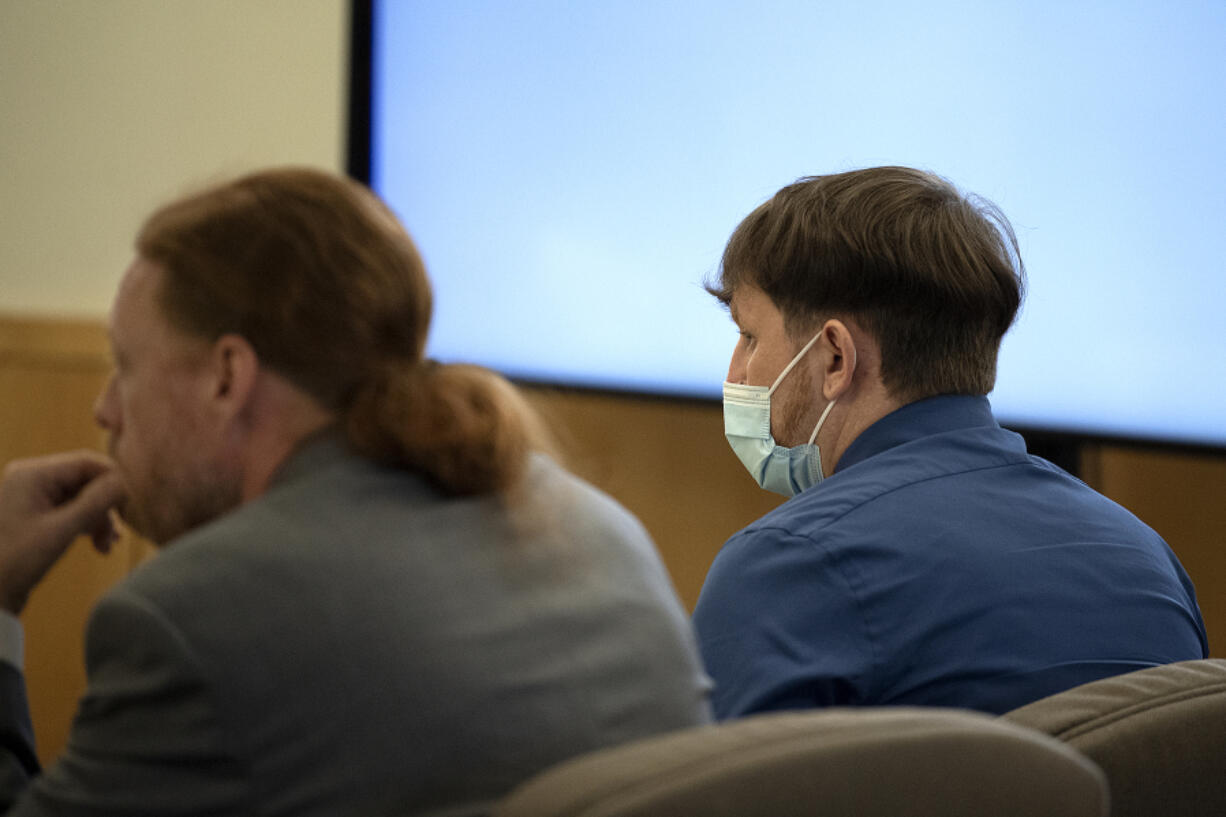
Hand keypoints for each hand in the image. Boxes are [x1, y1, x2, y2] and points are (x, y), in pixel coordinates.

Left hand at [0, 452, 126, 614]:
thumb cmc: (17, 561)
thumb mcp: (62, 530)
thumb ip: (97, 501)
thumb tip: (127, 480)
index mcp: (32, 474)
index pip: (87, 462)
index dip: (114, 480)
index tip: (134, 504)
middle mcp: (31, 478)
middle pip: (86, 481)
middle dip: (105, 507)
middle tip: (118, 534)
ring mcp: (33, 496)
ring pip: (82, 498)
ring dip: (99, 520)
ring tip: (107, 545)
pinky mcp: (36, 514)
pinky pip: (72, 510)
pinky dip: (87, 525)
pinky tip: (98, 545)